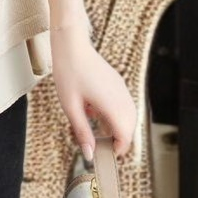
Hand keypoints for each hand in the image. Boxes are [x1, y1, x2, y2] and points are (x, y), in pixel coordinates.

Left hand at [50, 22, 136, 159]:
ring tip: (91, 123)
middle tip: (96, 141)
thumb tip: (89, 153)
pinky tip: (93, 107)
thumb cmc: (68, 71)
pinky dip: (112, 111)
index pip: (125, 136)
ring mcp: (121, 88)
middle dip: (115, 137)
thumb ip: (82, 131)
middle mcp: (122, 97)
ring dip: (114, 124)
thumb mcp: (70, 106)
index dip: (117, 149)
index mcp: (113, 105)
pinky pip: (121, 103)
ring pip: (127, 115)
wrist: (71, 44)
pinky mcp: (116, 82)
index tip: (103, 153)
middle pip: (128, 128)